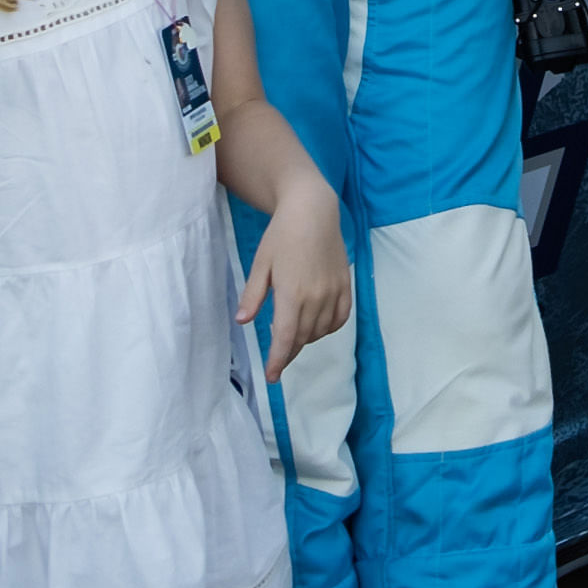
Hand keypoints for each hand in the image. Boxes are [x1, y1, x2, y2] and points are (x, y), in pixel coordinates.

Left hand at [239, 179, 351, 381]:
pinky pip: (340, 318)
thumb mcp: (260, 265)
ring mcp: (334, 292)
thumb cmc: (281, 235)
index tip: (272, 376)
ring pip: (321, 331)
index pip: (286, 339)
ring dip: (306, 339)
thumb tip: (242, 322)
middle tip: (277, 353)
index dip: (278, 361)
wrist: (312, 210)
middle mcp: (316, 297)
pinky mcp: (345, 286)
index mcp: (292, 294)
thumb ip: (253, 296)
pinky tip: (316, 325)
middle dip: (289, 351)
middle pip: (302, 338)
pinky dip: (328, 328)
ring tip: (292, 332)